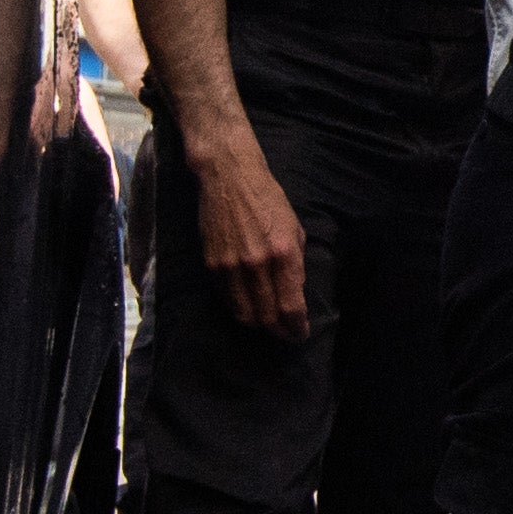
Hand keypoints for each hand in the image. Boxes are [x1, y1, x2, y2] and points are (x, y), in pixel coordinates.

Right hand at [193, 139, 310, 337]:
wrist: (228, 179)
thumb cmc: (268, 200)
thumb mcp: (294, 229)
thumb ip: (295, 263)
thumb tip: (295, 292)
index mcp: (283, 254)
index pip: (290, 306)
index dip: (297, 327)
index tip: (301, 333)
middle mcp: (256, 264)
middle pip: (267, 317)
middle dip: (279, 331)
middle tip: (287, 334)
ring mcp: (230, 267)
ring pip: (244, 314)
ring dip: (259, 325)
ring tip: (269, 325)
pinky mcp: (211, 265)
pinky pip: (227, 299)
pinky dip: (239, 308)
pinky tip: (250, 306)